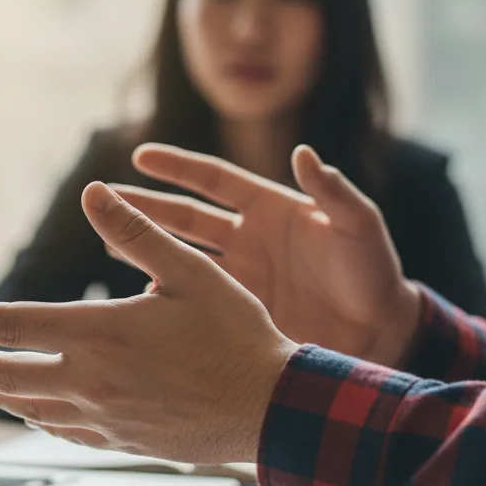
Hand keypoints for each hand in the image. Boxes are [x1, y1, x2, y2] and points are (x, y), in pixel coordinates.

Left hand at [0, 182, 300, 464]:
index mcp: (101, 333)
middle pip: (6, 374)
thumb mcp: (191, 272)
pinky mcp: (124, 440)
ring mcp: (105, 416)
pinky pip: (65, 431)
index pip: (11, 326)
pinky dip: (38, 419)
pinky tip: (33, 415)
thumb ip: (137, 232)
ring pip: (30, 407)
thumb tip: (94, 193)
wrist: (270, 408)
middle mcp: (92, 380)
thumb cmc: (238, 336)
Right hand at [118, 143, 421, 365]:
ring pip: (181, 259)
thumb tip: (304, 152)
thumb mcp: (358, 226)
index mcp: (272, 209)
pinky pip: (195, 304)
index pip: (214, 180)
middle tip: (104, 202)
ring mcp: (242, 278)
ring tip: (108, 242)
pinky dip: (169, 301)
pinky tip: (142, 305)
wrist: (382, 333)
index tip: (140, 156)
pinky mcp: (241, 315)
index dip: (178, 167)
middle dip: (145, 208)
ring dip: (146, 250)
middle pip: (185, 217)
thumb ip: (333, 191)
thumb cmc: (374, 272)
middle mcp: (249, 239)